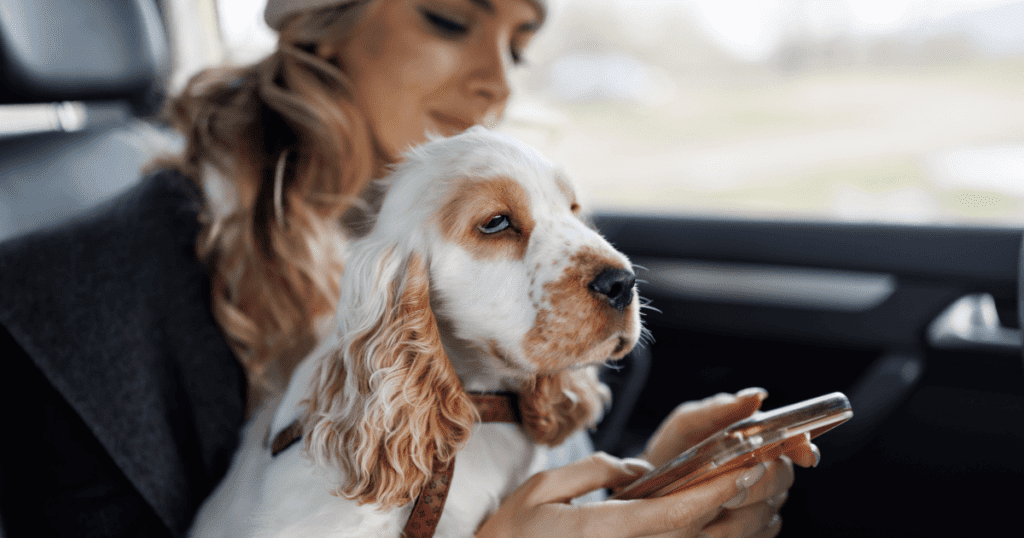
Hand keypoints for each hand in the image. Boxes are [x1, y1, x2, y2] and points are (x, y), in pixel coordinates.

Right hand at [475, 451, 789, 537]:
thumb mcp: (542, 490)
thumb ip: (594, 472)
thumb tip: (637, 471)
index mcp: (609, 533)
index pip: (676, 512)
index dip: (717, 490)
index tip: (745, 467)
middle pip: (695, 534)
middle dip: (735, 504)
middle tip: (763, 472)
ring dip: (731, 527)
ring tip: (749, 494)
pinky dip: (704, 537)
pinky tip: (715, 523)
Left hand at [637, 388, 820, 537]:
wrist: (652, 487)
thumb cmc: (674, 450)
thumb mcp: (687, 424)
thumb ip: (719, 409)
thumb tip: (755, 396)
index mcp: (758, 440)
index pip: (794, 442)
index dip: (803, 448)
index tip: (804, 455)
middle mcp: (768, 470)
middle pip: (782, 479)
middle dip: (755, 486)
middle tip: (727, 494)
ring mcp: (764, 501)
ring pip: (769, 511)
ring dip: (739, 517)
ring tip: (705, 519)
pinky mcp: (754, 529)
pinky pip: (760, 533)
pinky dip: (736, 533)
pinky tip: (711, 530)